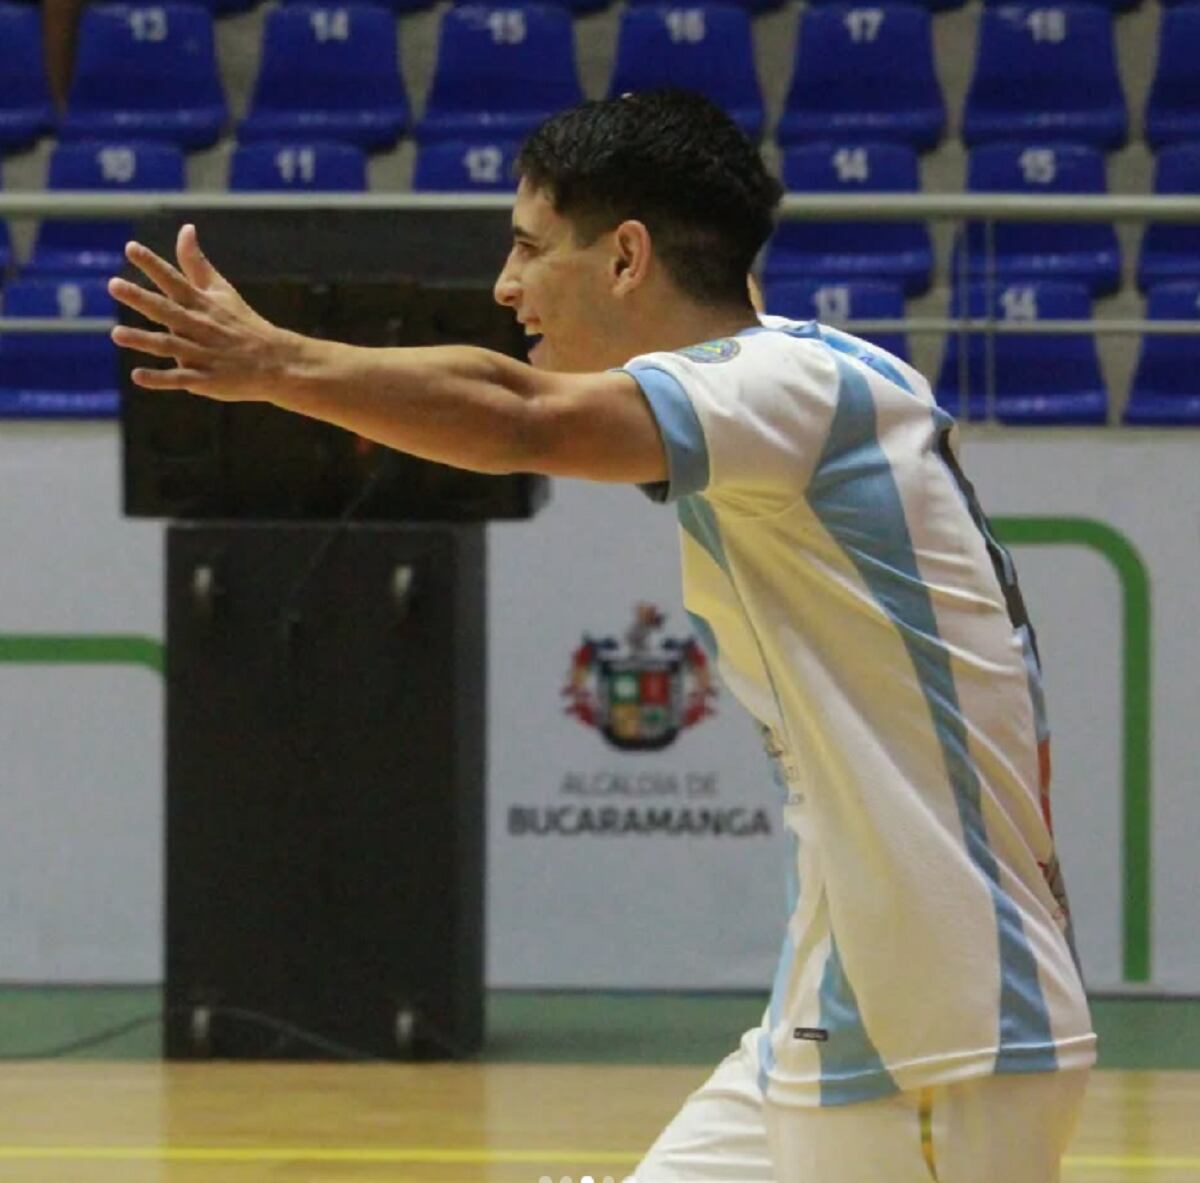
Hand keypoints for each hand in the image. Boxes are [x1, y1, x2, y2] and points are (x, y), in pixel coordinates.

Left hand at [109, 223, 298, 402]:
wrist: (275, 362)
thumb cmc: (243, 323)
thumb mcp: (221, 290)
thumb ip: (196, 263)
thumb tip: (185, 228)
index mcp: (202, 304)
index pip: (174, 280)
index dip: (152, 264)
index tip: (130, 247)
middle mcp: (200, 327)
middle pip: (166, 310)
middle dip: (141, 299)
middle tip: (114, 285)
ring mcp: (203, 354)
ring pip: (169, 345)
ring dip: (144, 340)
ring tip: (117, 334)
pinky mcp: (206, 379)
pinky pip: (180, 378)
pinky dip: (160, 379)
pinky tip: (137, 376)